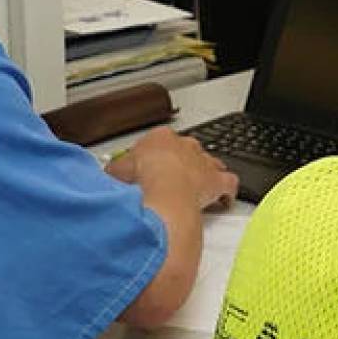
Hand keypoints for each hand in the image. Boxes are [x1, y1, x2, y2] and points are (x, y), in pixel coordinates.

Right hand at [109, 127, 237, 211]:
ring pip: (211, 164)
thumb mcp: (117, 172)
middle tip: (173, 183)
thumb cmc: (141, 178)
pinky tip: (223, 200)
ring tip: (197, 190)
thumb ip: (115, 172)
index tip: (153, 169)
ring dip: (205, 176)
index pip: (161, 142)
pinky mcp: (216, 180)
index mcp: (161, 138)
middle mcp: (185, 146)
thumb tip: (109, 178)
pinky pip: (229, 183)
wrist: (163, 187)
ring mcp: (203, 162)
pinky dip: (227, 192)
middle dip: (182, 165)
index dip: (157, 158)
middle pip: (187, 152)